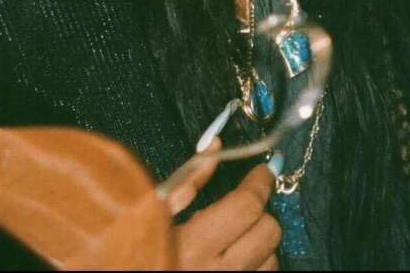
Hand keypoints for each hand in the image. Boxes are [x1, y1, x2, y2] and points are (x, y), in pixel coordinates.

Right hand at [165, 140, 281, 270]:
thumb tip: (217, 148)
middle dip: (260, 212)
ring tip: (230, 239)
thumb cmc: (138, 251)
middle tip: (240, 206)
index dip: (260, 182)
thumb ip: (188, 179)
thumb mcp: (154, 214)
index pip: (246, 205)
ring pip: (272, 258)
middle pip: (268, 230)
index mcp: (194, 246)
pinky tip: (232, 260)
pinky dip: (256, 264)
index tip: (264, 170)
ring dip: (258, 242)